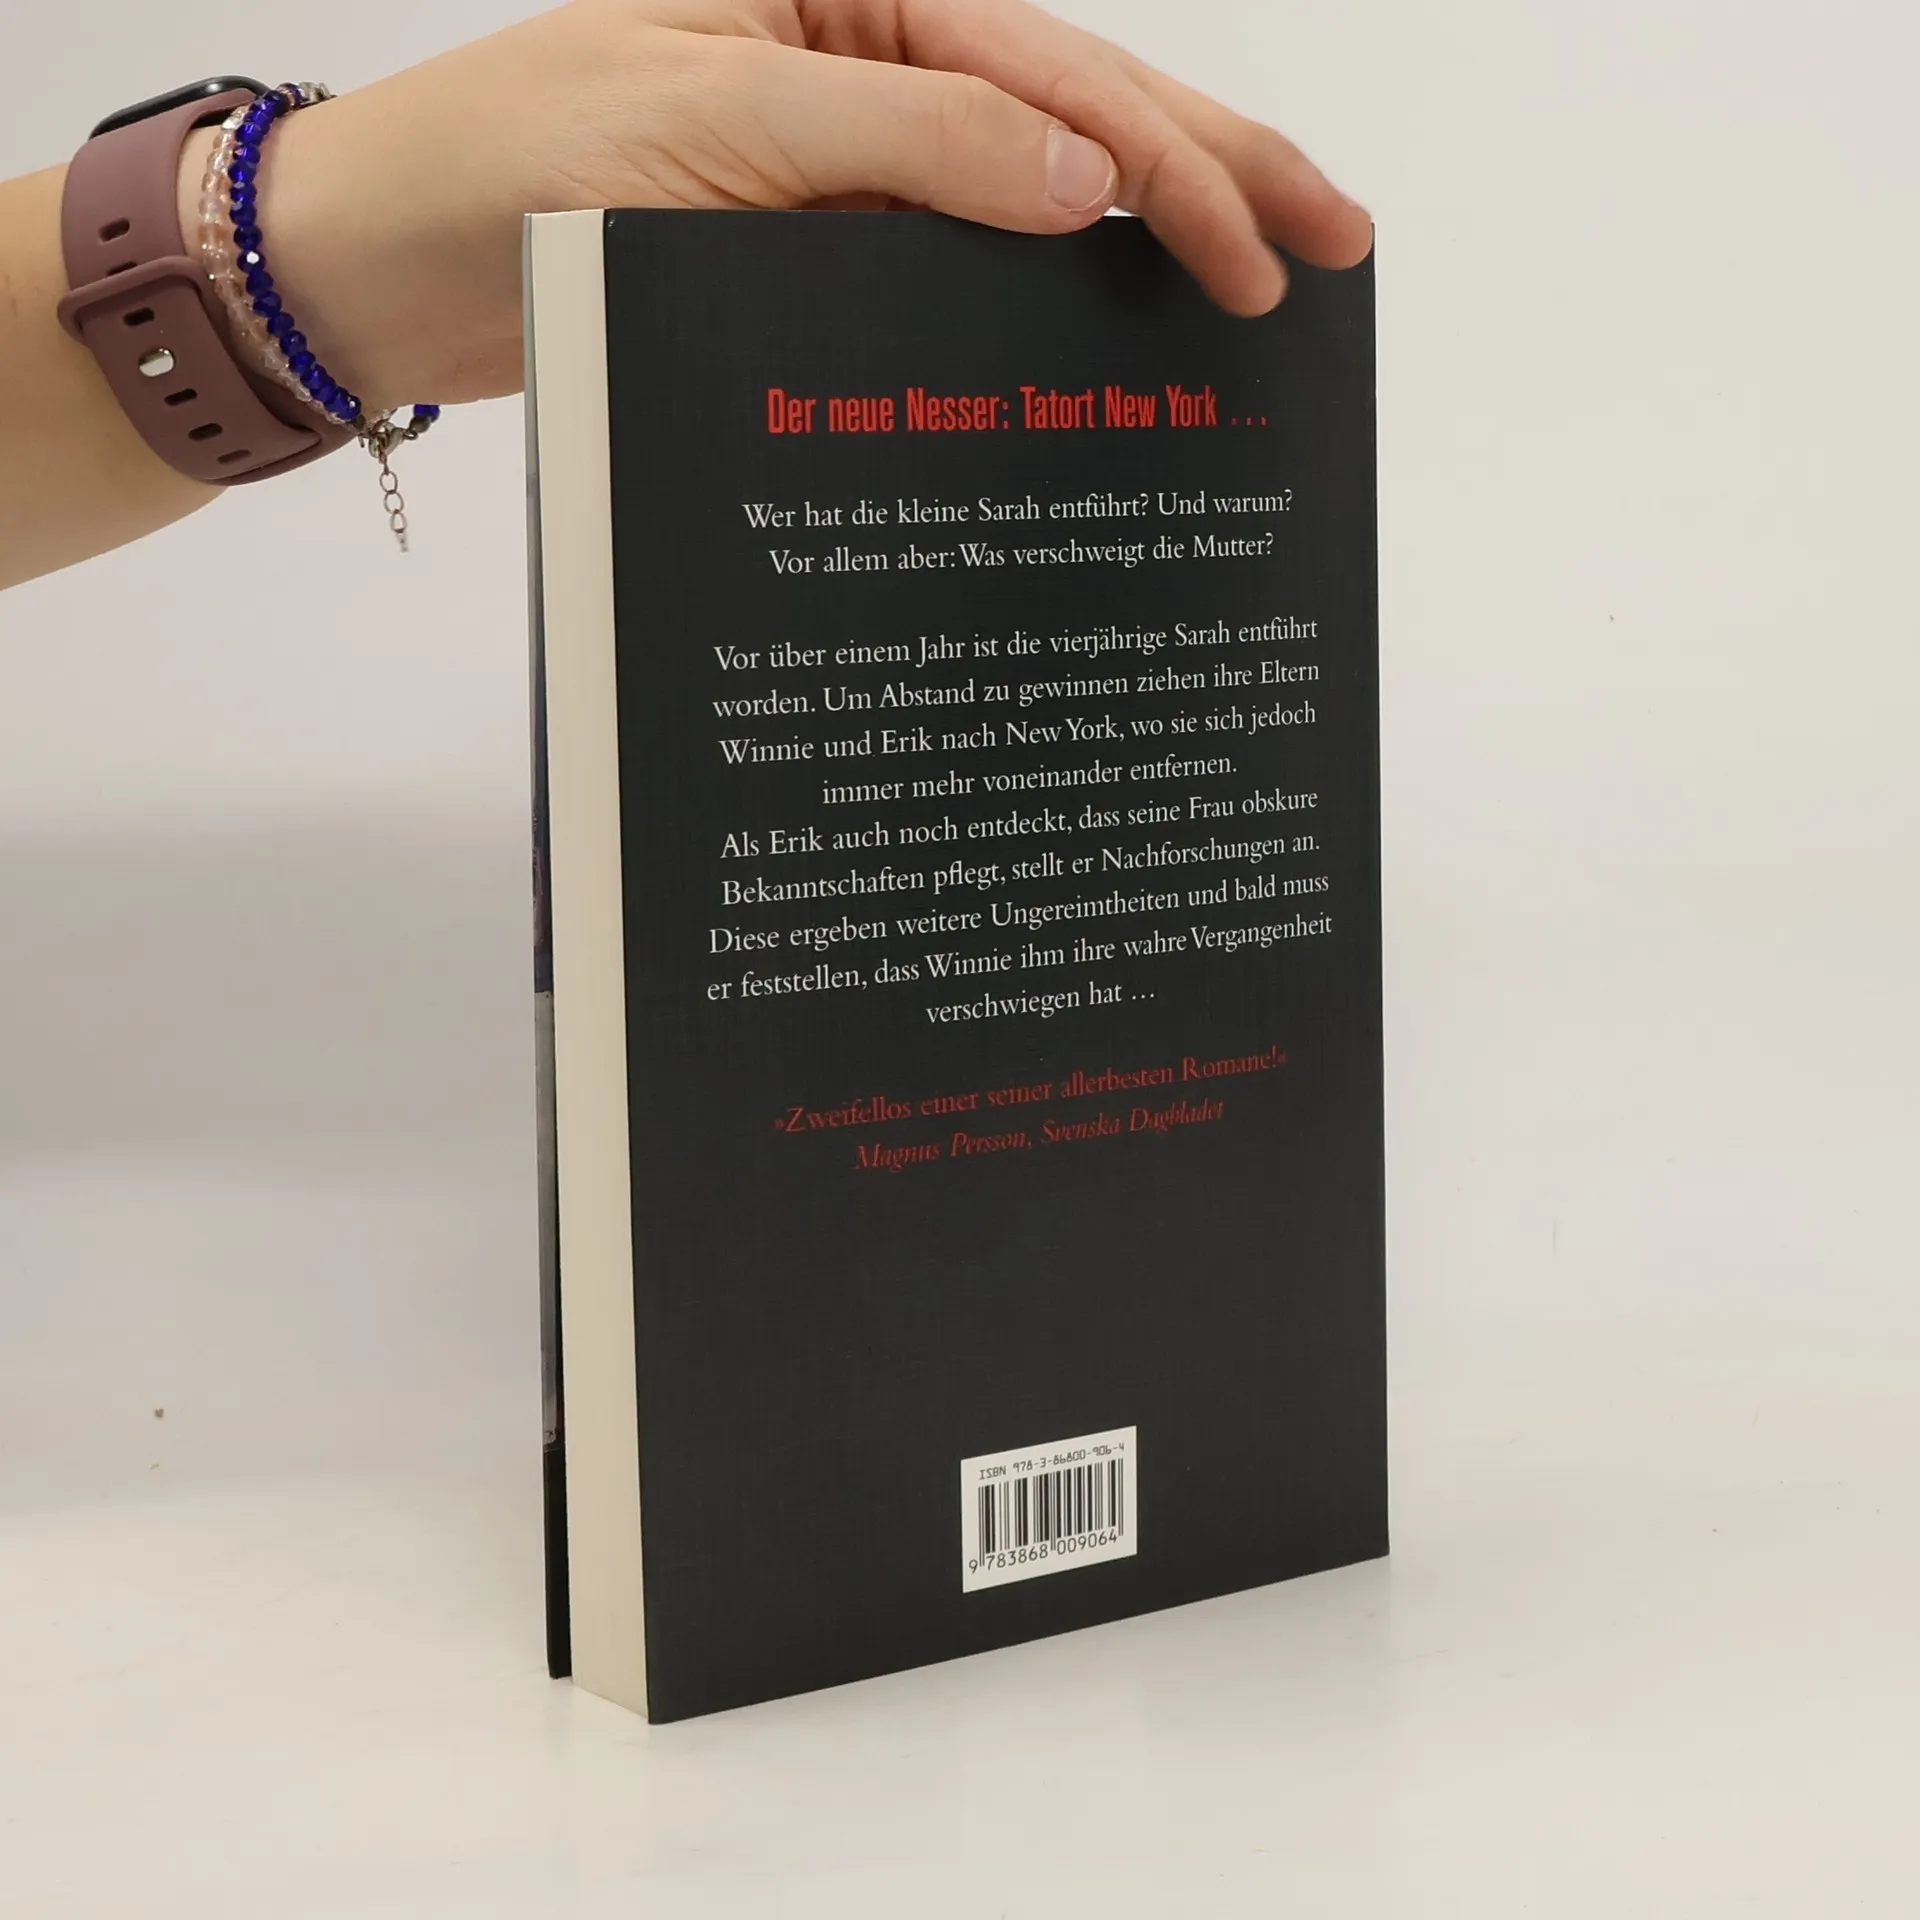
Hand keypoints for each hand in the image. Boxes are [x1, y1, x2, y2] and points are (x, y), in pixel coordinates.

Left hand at [192, 0, 1371, 411]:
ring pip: (1035, 198)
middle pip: (1079, 115)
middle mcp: (865, 71)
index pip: (1054, 76)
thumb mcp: (710, 123)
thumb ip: (904, 138)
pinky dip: (1041, 308)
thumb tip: (1074, 179)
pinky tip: (1109, 338)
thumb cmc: (509, 157)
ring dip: (1150, 243)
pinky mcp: (821, 250)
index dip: (1172, 166)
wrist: (390, 263)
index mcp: (849, 0)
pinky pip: (958, 271)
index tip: (1258, 258)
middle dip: (1215, 176)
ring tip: (1270, 287)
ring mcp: (852, 166)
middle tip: (1336, 246)